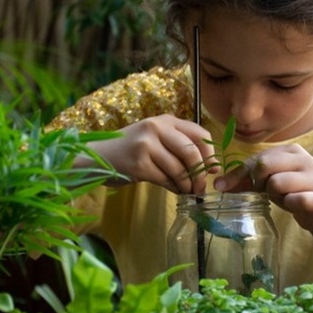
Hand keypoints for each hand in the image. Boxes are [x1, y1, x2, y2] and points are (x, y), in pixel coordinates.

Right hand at [88, 115, 215, 193]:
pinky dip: (174, 188)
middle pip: (191, 152)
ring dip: (187, 185)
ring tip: (186, 191)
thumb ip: (181, 146)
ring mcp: (146, 145)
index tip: (214, 170)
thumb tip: (213, 167)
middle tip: (201, 188)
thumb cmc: (132, 150)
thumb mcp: (157, 139)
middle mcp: (157, 128)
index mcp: (166, 120)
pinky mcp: (139, 164)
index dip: (211, 154)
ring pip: (179, 169)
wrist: (98, 157)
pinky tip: (174, 190)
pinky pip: (166, 180)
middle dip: (200, 174)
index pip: (200, 134)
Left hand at [214, 144, 312, 230]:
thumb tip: (217, 184)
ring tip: (284, 198)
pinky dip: (289, 204)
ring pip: (276, 183)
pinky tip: (294, 205)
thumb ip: (245, 180)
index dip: (238, 174)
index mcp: (292, 150)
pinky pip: (295, 199)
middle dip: (260, 183)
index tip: (221, 187)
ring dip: (275, 195)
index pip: (257, 159)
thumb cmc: (292, 193)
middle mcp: (305, 159)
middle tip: (268, 192)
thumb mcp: (268, 183)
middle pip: (264, 166)